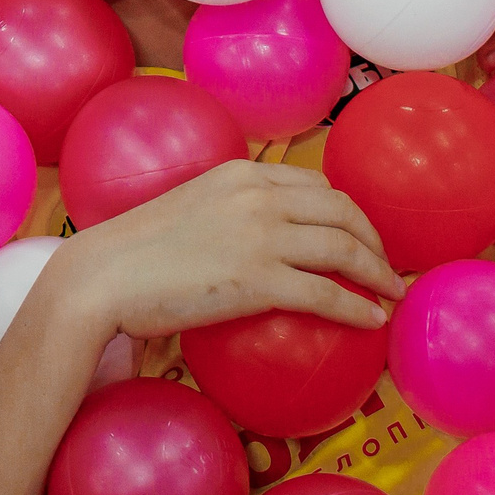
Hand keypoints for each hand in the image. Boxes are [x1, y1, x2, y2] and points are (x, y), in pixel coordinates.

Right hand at [54, 162, 400, 340]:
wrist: (104, 277)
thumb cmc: (133, 252)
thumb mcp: (187, 209)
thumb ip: (225, 212)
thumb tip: (249, 236)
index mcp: (241, 174)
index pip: (315, 184)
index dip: (348, 212)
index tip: (358, 236)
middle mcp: (258, 196)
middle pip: (342, 210)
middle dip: (374, 238)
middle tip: (385, 266)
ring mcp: (261, 236)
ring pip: (343, 248)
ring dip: (378, 273)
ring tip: (390, 294)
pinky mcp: (259, 280)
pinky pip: (326, 293)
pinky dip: (357, 306)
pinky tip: (372, 320)